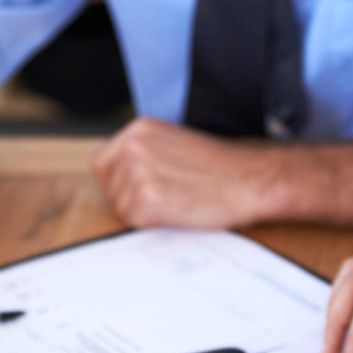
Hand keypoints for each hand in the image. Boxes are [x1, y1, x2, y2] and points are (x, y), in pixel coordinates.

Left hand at [91, 117, 277, 228]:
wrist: (250, 179)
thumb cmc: (219, 167)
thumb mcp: (174, 143)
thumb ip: (143, 152)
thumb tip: (119, 176)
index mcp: (139, 129)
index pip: (102, 163)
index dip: (119, 182)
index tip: (141, 188)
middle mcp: (134, 146)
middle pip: (108, 187)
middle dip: (129, 198)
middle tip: (164, 197)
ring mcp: (139, 172)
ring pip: (120, 207)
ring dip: (142, 213)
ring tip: (174, 202)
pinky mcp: (149, 199)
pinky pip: (133, 221)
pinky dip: (151, 223)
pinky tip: (175, 212)